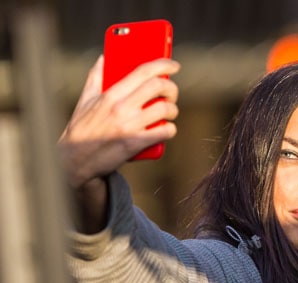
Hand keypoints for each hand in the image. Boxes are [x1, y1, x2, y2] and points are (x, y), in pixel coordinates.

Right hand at [58, 55, 179, 189]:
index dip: (162, 65)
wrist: (75, 159)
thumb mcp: (85, 100)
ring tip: (169, 113)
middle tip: (171, 94)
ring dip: (172, 110)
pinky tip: (167, 129)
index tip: (174, 65)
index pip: (142, 72)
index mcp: (110, 94)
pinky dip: (170, 129)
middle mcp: (121, 107)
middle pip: (158, 87)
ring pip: (165, 109)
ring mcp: (129, 125)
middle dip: (171, 88)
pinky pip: (164, 132)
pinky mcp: (135, 143)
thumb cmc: (81, 129)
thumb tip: (104, 59)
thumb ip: (95, 77)